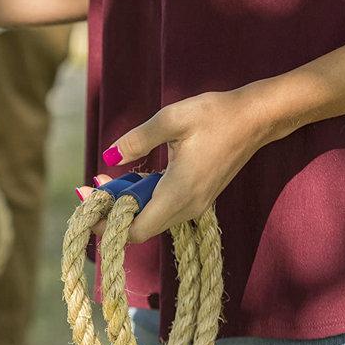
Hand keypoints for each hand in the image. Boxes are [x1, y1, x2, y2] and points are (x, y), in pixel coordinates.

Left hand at [78, 86, 274, 242]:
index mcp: (179, 193)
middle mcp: (187, 207)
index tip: (87, 208)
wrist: (257, 118)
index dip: (107, 226)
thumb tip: (108, 155)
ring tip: (102, 181)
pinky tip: (128, 179)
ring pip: (149, 220)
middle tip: (88, 189)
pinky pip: (162, 209)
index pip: (135, 230)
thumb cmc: (216, 115)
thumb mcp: (172, 119)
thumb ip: (137, 140)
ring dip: (124, 205)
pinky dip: (141, 199)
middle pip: (138, 229)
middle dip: (110, 213)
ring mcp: (195, 205)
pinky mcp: (197, 198)